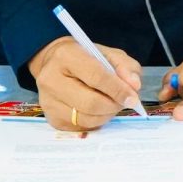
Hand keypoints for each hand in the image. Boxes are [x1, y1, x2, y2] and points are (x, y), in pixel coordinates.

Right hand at [27, 37, 143, 132]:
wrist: (54, 64)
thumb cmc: (85, 57)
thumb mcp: (108, 54)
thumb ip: (125, 66)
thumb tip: (134, 86)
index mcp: (66, 56)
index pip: (96, 77)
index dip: (118, 89)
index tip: (133, 97)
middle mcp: (51, 80)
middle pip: (90, 103)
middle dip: (114, 105)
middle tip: (125, 102)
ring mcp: (48, 102)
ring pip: (86, 118)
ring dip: (107, 115)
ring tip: (112, 105)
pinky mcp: (52, 119)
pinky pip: (81, 127)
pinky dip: (96, 121)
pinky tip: (98, 111)